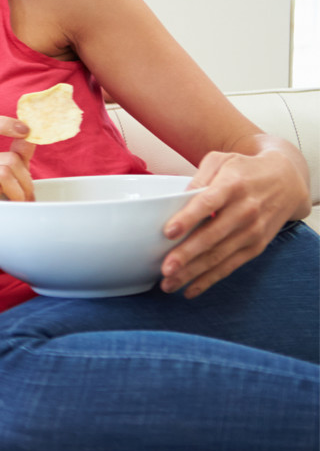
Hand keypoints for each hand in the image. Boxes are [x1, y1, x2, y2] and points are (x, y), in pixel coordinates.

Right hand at [0, 116, 37, 254]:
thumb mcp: (13, 173)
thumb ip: (19, 151)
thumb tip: (32, 131)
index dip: (4, 124)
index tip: (26, 131)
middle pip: (8, 157)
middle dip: (25, 179)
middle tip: (27, 195)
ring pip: (4, 170)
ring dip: (19, 190)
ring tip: (17, 202)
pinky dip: (4, 191)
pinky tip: (0, 201)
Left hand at [160, 149, 307, 297]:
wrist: (286, 181)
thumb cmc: (245, 170)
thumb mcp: (222, 160)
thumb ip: (199, 176)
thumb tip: (179, 198)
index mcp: (233, 185)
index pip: (209, 202)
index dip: (189, 218)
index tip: (169, 232)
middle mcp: (245, 210)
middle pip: (213, 235)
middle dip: (188, 254)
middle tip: (166, 268)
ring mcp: (252, 231)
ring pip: (219, 256)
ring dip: (193, 273)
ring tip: (170, 284)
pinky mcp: (255, 246)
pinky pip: (230, 266)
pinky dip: (210, 280)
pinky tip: (190, 290)